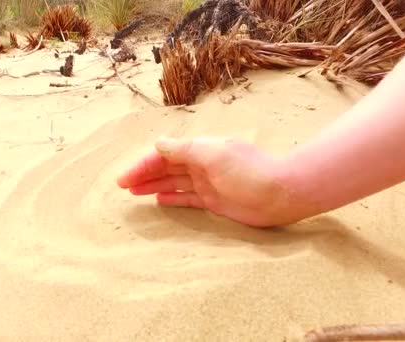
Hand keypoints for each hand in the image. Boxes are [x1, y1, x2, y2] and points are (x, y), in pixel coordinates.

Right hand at [116, 137, 308, 226]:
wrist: (281, 193)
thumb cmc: (248, 171)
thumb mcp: (213, 155)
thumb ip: (184, 150)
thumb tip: (158, 144)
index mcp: (199, 149)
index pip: (163, 155)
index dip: (143, 165)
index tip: (124, 178)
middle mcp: (201, 164)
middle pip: (165, 168)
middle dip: (144, 175)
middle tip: (123, 186)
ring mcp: (207, 182)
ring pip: (173, 183)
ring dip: (154, 185)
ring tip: (134, 192)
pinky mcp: (214, 200)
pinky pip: (187, 198)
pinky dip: (172, 198)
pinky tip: (159, 200)